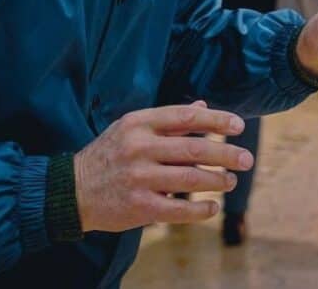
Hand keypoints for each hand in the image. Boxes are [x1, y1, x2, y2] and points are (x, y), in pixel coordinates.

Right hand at [73, 101, 253, 232]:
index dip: (216, 120)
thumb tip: (203, 106)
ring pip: (190, 179)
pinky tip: (212, 207)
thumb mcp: (132, 127)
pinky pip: (178, 210)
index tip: (238, 126)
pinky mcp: (138, 206)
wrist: (71, 191)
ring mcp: (138, 178)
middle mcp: (139, 148)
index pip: (186, 117)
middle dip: (227, 154)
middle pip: (194, 149)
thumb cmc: (110, 154)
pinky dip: (201, 210)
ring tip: (230, 181)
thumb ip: (168, 119)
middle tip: (246, 159)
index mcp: (139, 123)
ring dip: (217, 181)